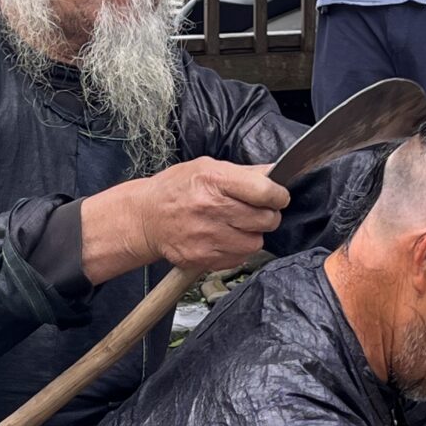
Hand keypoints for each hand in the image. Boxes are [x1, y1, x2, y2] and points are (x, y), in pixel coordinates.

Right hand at [135, 158, 289, 272]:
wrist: (146, 218)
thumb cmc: (176, 189)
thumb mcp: (207, 167)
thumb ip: (244, 172)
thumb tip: (275, 173)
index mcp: (214, 180)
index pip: (265, 191)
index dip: (278, 195)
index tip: (278, 196)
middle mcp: (212, 209)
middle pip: (266, 219)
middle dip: (268, 215)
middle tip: (256, 211)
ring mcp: (208, 236)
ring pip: (256, 242)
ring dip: (253, 234)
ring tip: (237, 225)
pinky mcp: (204, 258)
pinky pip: (239, 257)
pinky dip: (238, 249)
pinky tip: (225, 238)